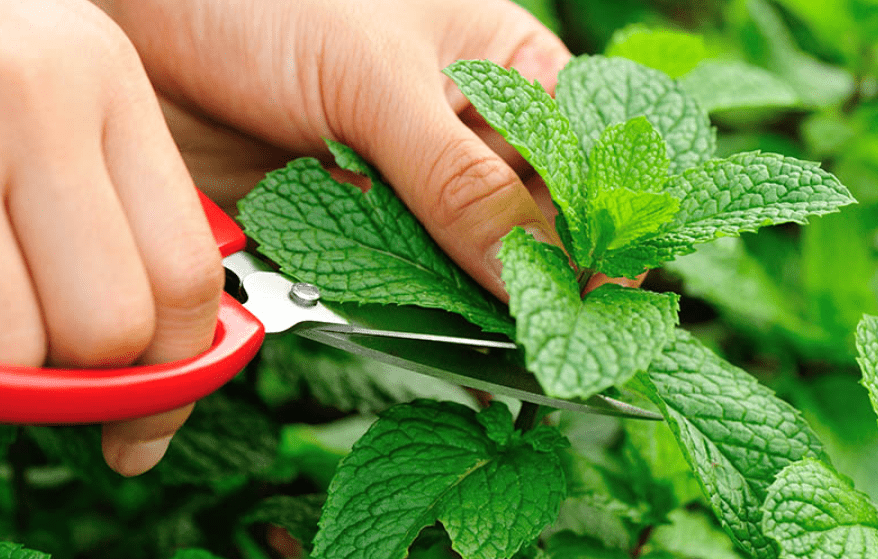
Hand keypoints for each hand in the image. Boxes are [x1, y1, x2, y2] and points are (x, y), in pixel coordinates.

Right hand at [0, 0, 223, 475]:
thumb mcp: (60, 110)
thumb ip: (120, 217)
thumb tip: (157, 377)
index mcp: (107, 81)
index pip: (186, 272)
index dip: (175, 367)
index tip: (147, 414)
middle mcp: (38, 92)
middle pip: (112, 323)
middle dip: (86, 372)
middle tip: (51, 355)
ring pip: (20, 344)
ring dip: (13, 364)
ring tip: (4, 309)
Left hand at [95, 0, 641, 304]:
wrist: (153, 26)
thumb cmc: (271, 4)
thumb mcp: (377, 82)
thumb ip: (456, 181)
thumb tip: (529, 275)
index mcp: (508, 72)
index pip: (583, 161)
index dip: (601, 228)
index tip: (603, 291)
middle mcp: (470, 134)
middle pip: (530, 224)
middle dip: (534, 278)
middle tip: (545, 338)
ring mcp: (413, 183)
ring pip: (465, 260)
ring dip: (466, 299)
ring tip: (484, 340)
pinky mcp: (357, 221)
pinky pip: (397, 277)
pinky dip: (402, 303)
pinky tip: (411, 320)